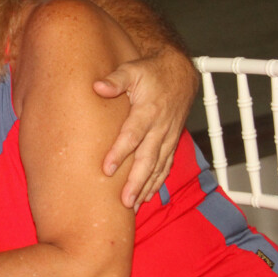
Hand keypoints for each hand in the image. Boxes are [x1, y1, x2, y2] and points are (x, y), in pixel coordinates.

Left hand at [93, 51, 196, 207]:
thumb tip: (98, 86)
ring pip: (158, 167)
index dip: (120, 152)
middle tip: (124, 202)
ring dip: (146, 187)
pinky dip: (157, 182)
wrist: (179, 73)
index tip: (107, 169)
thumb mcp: (133, 70)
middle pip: (148, 159)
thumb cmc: (151, 72)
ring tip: (133, 206)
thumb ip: (116, 80)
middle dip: (136, 181)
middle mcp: (160, 128)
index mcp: (148, 111)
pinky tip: (147, 196)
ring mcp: (168, 137)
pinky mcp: (171, 142)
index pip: (133, 135)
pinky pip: (165, 166)